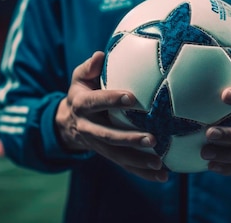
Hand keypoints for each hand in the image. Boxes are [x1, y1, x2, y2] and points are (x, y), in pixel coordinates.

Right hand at [56, 51, 167, 181]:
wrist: (67, 122)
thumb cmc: (82, 91)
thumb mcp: (79, 78)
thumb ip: (89, 67)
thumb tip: (99, 55)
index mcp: (81, 105)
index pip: (96, 102)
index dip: (111, 100)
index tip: (132, 97)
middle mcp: (88, 127)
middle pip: (108, 136)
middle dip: (129, 139)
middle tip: (152, 139)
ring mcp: (97, 144)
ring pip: (117, 155)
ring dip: (139, 161)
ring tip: (160, 164)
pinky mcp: (107, 155)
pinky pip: (124, 165)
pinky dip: (143, 172)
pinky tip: (162, 175)